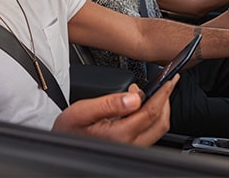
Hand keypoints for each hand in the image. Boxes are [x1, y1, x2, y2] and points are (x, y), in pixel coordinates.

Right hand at [52, 74, 178, 145]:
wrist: (59, 143)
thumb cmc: (68, 129)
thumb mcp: (82, 110)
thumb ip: (109, 103)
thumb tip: (135, 97)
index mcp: (119, 135)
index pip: (150, 112)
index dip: (163, 94)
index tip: (170, 80)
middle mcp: (129, 145)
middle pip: (160, 123)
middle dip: (166, 100)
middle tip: (166, 82)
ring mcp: (131, 148)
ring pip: (157, 128)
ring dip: (160, 108)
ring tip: (152, 91)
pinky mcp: (130, 147)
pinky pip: (149, 132)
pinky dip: (151, 115)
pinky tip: (141, 104)